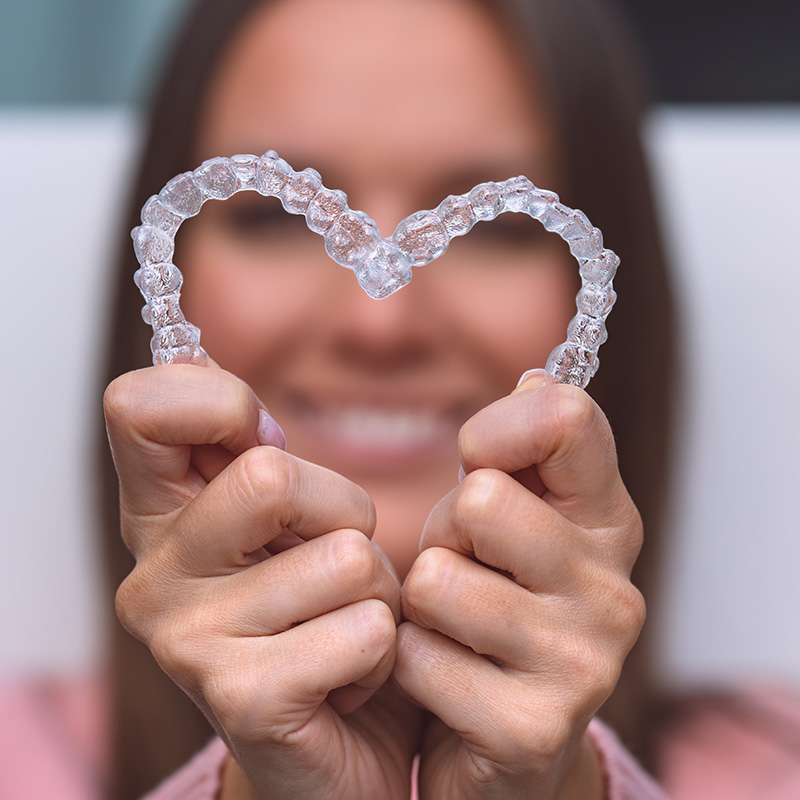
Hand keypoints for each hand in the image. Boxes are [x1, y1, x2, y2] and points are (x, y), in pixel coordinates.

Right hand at [104, 364, 421, 798]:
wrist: (342, 751)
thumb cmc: (323, 616)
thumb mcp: (288, 522)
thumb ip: (250, 449)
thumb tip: (196, 357)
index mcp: (161, 517)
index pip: (138, 407)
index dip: (219, 404)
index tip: (263, 444)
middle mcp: (154, 575)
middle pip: (271, 474)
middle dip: (344, 512)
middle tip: (335, 565)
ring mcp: (188, 642)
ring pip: (344, 555)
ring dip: (378, 590)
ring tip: (345, 626)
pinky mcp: (241, 699)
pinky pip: (365, 628)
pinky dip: (385, 650)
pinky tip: (351, 679)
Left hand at [393, 377, 644, 798]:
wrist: (504, 740)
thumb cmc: (494, 605)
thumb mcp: (511, 519)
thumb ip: (526, 450)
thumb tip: (538, 376)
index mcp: (608, 522)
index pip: (566, 418)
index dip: (497, 429)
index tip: (479, 461)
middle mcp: (612, 589)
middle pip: (481, 500)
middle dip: (446, 533)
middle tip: (464, 569)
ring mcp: (581, 662)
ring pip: (436, 579)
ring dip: (421, 604)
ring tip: (452, 627)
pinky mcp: (531, 728)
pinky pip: (416, 656)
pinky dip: (407, 664)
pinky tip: (444, 680)